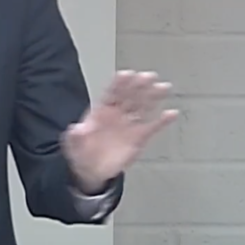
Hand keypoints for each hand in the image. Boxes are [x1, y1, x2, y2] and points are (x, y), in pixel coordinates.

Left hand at [61, 70, 177, 193]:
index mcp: (101, 111)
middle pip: (130, 96)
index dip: (119, 84)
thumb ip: (75, 136)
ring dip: (153, 97)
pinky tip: (171, 113)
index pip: (111, 94)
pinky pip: (152, 127)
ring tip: (163, 87)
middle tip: (148, 76)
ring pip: (143, 107)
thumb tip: (76, 128)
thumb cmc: (82, 152)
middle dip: (138, 86)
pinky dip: (162, 121)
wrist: (92, 170)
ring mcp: (129, 125)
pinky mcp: (139, 137)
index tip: (126, 74)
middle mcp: (117, 114)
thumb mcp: (73, 144)